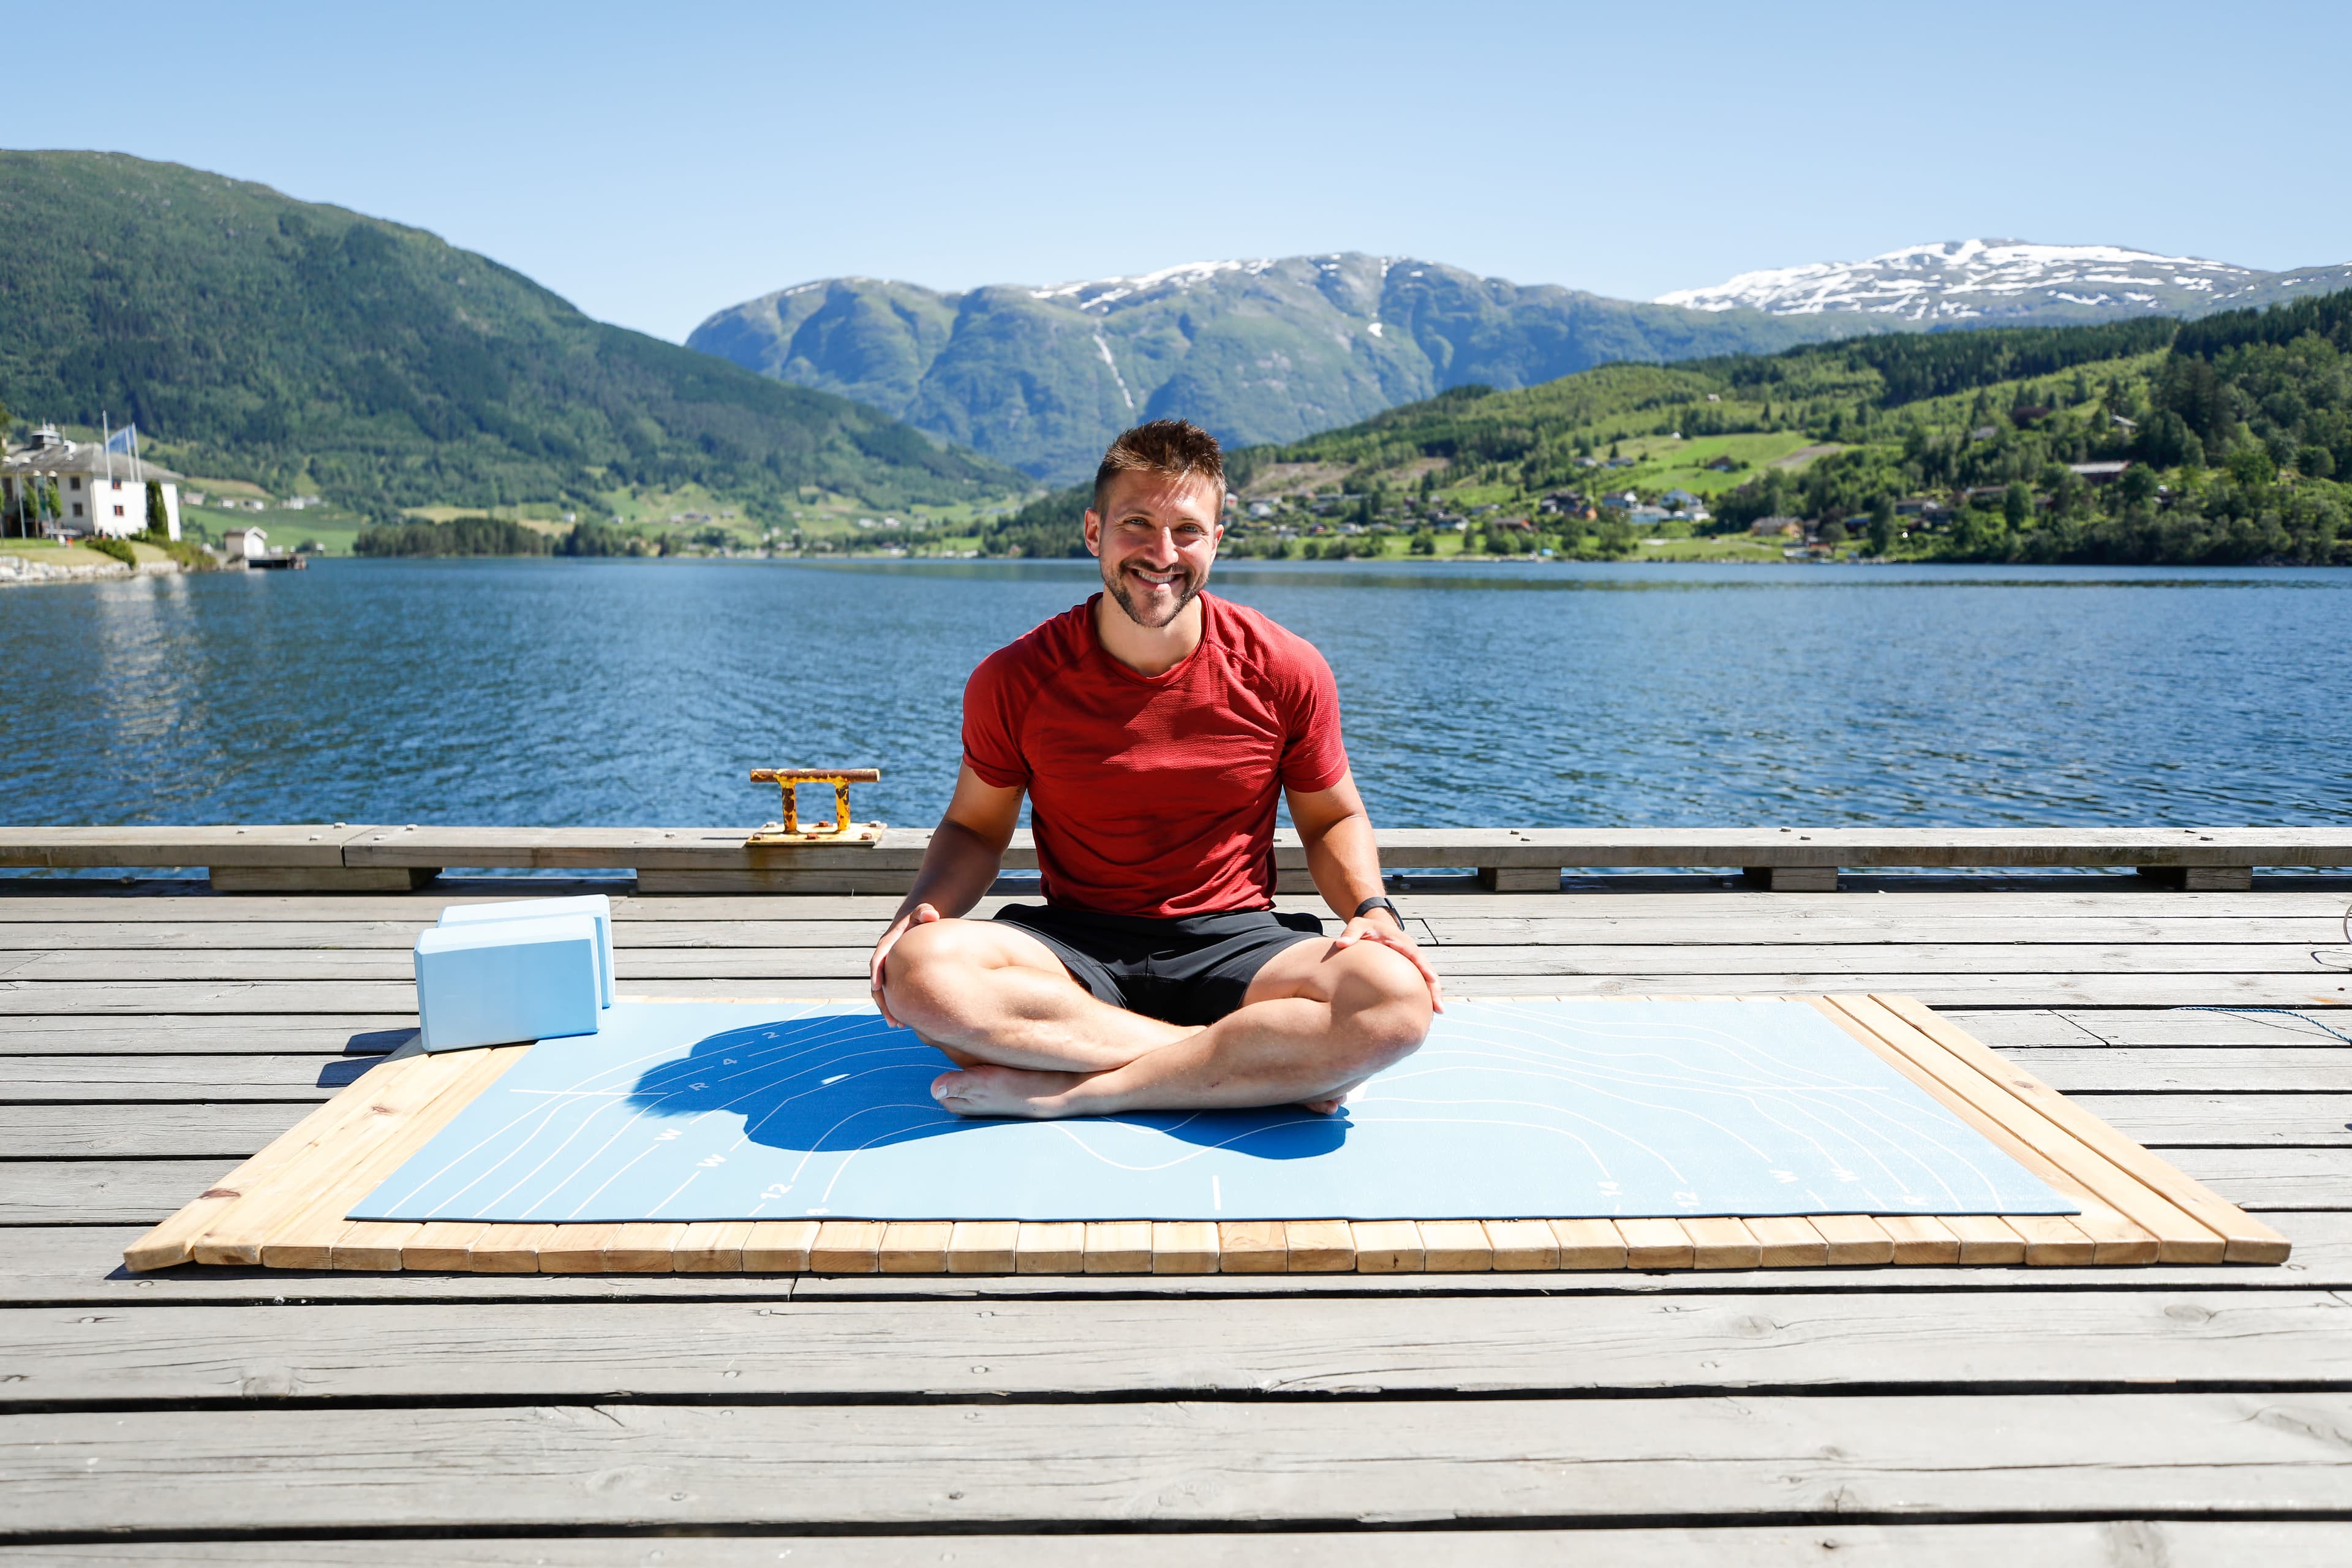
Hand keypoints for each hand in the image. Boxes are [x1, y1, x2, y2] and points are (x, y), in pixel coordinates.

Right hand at [868, 902, 939, 1026]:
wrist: (919, 922)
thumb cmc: (922, 918)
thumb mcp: (923, 912)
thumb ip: (925, 911)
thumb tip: (931, 914)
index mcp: (887, 944)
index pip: (878, 959)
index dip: (877, 973)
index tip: (877, 987)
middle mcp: (885, 958)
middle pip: (879, 981)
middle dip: (882, 1001)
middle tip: (891, 1018)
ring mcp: (890, 969)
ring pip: (884, 992)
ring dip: (888, 1008)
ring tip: (896, 1025)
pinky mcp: (897, 976)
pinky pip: (893, 993)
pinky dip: (897, 1005)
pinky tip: (906, 1020)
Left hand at [1332, 909, 1444, 1011]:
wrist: (1376, 927)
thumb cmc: (1367, 928)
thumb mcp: (1359, 925)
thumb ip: (1351, 932)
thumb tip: (1341, 944)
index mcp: (1402, 942)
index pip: (1415, 955)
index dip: (1424, 967)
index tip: (1431, 979)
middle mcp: (1411, 953)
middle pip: (1428, 971)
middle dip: (1435, 989)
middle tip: (1439, 1008)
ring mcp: (1412, 963)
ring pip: (1427, 980)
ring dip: (1433, 995)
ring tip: (1438, 1013)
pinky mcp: (1409, 971)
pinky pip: (1419, 984)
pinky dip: (1424, 996)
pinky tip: (1425, 1012)